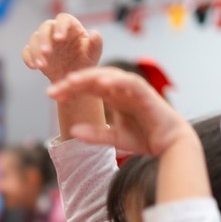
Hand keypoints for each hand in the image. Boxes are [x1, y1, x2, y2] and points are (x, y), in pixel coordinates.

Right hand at [22, 13, 102, 82]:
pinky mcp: (36, 53)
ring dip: (35, 51)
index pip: (63, 19)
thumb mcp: (94, 55)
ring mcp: (44, 41)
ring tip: (42, 66)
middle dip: (44, 39)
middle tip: (47, 53)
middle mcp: (55, 31)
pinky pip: (26, 51)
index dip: (60, 26)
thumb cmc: (85, 63)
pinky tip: (34, 67)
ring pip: (34, 38)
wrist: (73, 78)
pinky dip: (28, 58)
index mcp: (71, 27)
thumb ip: (96, 44)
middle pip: (45, 27)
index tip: (59, 38)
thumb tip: (94, 33)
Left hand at [48, 67, 192, 157]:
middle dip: (73, 82)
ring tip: (71, 81)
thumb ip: (94, 135)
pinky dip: (116, 81)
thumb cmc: (144, 139)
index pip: (87, 88)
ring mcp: (133, 89)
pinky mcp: (146, 93)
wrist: (169, 145)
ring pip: (109, 76)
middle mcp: (121, 89)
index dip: (69, 89)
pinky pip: (129, 82)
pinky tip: (101, 83)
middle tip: (53, 90)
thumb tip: (71, 131)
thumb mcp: (113, 139)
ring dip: (90, 77)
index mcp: (114, 96)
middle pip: (93, 79)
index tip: (51, 95)